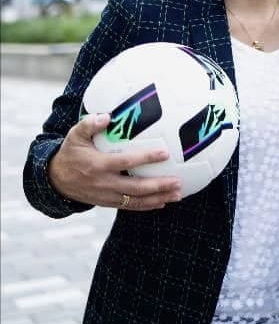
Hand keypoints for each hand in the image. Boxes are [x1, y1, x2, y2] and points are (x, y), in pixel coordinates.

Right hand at [48, 112, 181, 211]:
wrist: (56, 180)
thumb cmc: (71, 153)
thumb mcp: (75, 135)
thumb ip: (90, 124)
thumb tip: (107, 116)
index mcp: (99, 165)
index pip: (126, 162)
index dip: (146, 158)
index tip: (165, 153)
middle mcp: (105, 183)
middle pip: (136, 187)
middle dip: (159, 186)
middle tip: (178, 181)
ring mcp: (107, 196)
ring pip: (136, 201)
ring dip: (158, 198)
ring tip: (177, 194)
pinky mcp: (108, 203)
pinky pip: (130, 206)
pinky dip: (147, 206)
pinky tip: (163, 202)